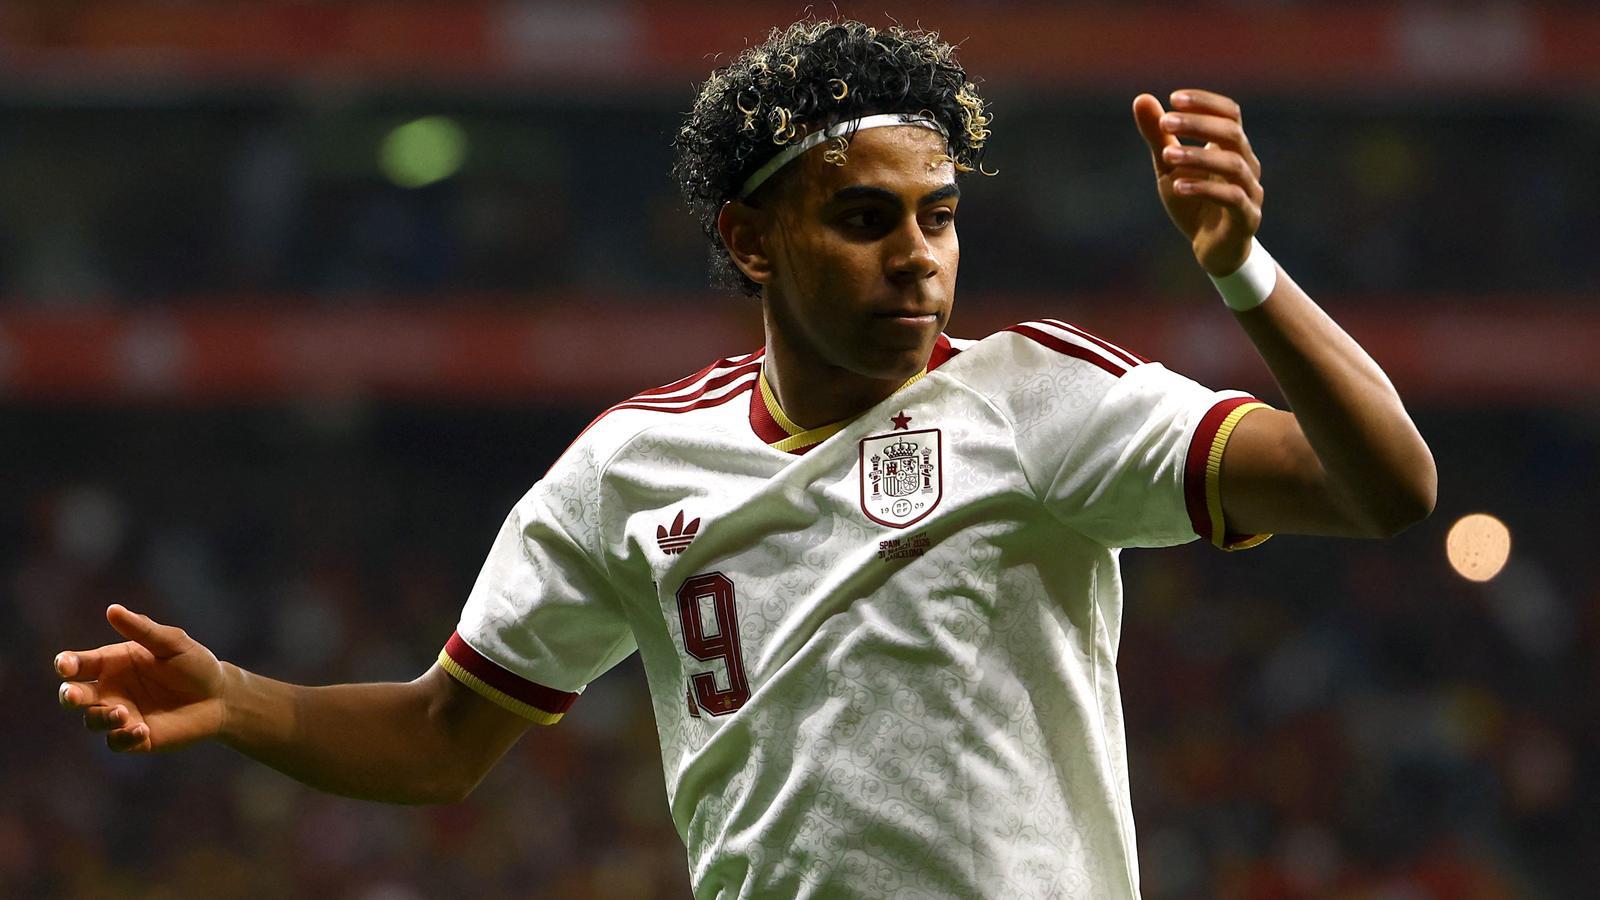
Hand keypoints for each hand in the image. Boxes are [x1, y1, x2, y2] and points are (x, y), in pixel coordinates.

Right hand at [56, 605, 226, 752]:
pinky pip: (116, 742)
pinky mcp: (135, 737)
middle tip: (73, 695)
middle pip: (75, 695)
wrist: (220, 697)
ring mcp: (121, 715)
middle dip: (69, 695)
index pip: (79, 664)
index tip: (66, 665)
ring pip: (93, 720)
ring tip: (123, 712)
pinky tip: (142, 730)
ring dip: (101, 717)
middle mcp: (111, 690)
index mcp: (113, 663)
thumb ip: (142, 630)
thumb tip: (113, 609)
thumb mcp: (172, 643)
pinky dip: (122, 738)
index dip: (67, 664)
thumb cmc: (194, 665)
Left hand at [1132, 89, 1263, 276]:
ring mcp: (1251, 191)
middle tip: (1164, 122)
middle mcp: (1247, 164)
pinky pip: (1232, 198)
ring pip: (1232, 165)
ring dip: (1197, 157)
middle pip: (1232, 133)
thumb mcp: (1169, 167)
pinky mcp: (1248, 218)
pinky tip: (1177, 186)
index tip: (1173, 98)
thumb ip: (1158, 136)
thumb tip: (1141, 98)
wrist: (1213, 251)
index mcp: (1232, 147)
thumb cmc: (1194, 202)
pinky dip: (1204, 189)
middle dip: (1197, 124)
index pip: (1229, 113)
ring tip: (1166, 155)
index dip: (1205, 103)